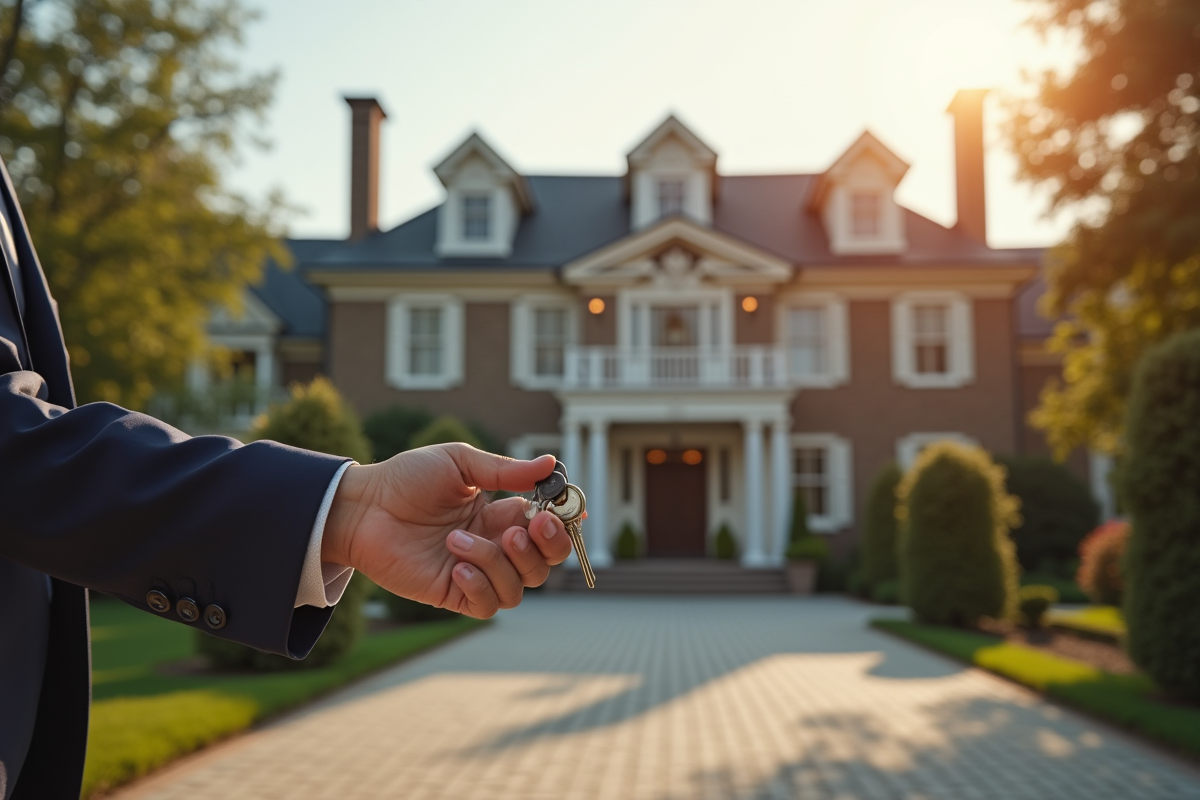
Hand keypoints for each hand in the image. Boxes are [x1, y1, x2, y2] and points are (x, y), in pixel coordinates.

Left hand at [322, 445, 572, 617]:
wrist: (363, 507)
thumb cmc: (406, 479)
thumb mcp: (460, 464)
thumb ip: (506, 471)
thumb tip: (551, 464)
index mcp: (501, 513)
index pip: (549, 526)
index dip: (565, 523)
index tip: (567, 510)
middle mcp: (495, 545)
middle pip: (546, 562)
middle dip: (546, 546)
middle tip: (524, 527)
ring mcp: (476, 572)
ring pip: (521, 585)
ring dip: (497, 562)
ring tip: (459, 539)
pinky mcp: (453, 594)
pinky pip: (488, 605)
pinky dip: (481, 586)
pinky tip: (457, 566)